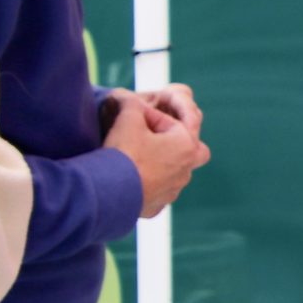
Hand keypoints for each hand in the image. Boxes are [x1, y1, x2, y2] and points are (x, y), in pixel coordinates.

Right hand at [103, 90, 208, 216]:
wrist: (108, 193)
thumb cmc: (125, 152)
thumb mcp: (128, 119)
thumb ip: (130, 103)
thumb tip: (124, 96)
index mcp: (187, 145)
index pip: (170, 120)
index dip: (147, 114)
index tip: (129, 115)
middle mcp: (186, 171)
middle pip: (193, 149)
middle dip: (176, 140)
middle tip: (153, 136)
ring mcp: (172, 191)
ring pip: (173, 172)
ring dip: (159, 162)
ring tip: (134, 155)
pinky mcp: (156, 206)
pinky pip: (156, 190)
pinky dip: (146, 182)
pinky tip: (128, 177)